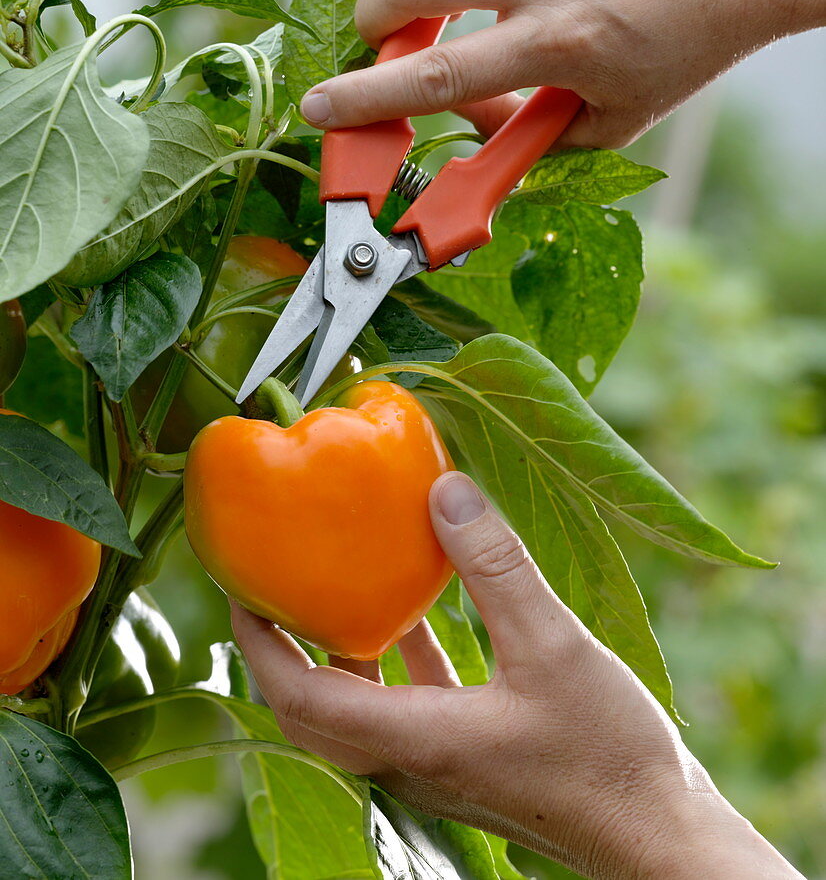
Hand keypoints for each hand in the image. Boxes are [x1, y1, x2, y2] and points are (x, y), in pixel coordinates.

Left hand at [232, 471, 802, 878]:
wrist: (655, 834)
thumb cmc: (608, 752)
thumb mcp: (553, 644)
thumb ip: (496, 566)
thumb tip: (443, 488)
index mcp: (414, 740)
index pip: (299, 698)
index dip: (259, 643)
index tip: (240, 586)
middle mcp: (409, 761)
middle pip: (312, 710)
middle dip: (280, 649)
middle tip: (272, 584)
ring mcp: (435, 766)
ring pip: (356, 710)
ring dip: (334, 655)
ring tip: (330, 589)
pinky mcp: (466, 758)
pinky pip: (406, 707)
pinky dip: (394, 662)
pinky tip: (414, 616)